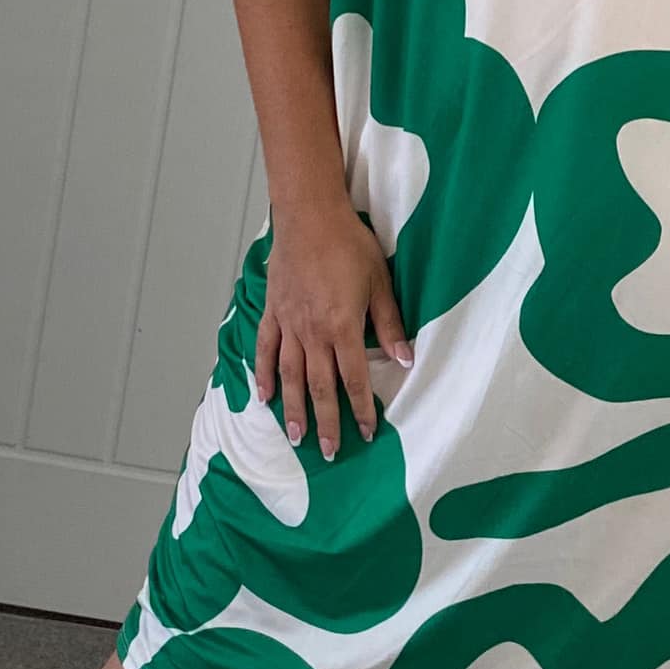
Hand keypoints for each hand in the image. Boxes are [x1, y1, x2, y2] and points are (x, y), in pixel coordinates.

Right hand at [255, 195, 413, 457]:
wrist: (309, 216)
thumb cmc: (348, 244)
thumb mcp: (380, 282)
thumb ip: (389, 324)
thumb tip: (406, 358)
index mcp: (342, 327)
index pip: (354, 379)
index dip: (361, 409)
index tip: (367, 432)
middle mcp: (313, 333)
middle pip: (320, 387)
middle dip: (326, 423)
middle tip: (329, 453)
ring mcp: (288, 324)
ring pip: (290, 376)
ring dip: (293, 409)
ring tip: (295, 438)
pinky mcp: (273, 312)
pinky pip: (265, 350)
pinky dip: (263, 375)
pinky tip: (264, 397)